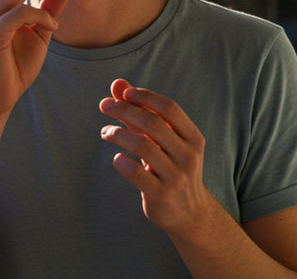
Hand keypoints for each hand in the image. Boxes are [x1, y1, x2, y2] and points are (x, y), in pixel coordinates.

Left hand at [98, 79, 219, 238]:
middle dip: (125, 111)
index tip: (124, 93)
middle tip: (104, 105)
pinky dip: (122, 162)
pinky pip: (136, 173)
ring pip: (142, 146)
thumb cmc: (172, 168)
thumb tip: (118, 84)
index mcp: (192, 138)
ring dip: (118, 134)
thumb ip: (142, 112)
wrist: (190, 213)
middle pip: (153, 124)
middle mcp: (187, 155)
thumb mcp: (164, 141)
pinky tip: (116, 158)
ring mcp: (175, 176)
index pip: (170, 108)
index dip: (146, 97)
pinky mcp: (160, 194)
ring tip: (105, 132)